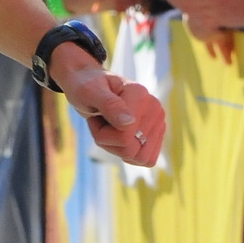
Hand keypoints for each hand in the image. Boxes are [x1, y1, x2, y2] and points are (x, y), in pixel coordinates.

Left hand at [47, 43, 165, 165]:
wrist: (89, 83)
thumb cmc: (85, 86)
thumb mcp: (89, 92)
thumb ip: (109, 105)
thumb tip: (129, 122)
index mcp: (140, 95)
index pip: (124, 137)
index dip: (102, 134)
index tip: (95, 114)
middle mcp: (154, 108)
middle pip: (132, 151)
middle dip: (109, 142)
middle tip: (101, 121)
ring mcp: (158, 121)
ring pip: (139, 158)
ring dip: (116, 147)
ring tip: (109, 126)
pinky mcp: (156, 132)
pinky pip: (145, 159)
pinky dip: (127, 152)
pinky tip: (118, 134)